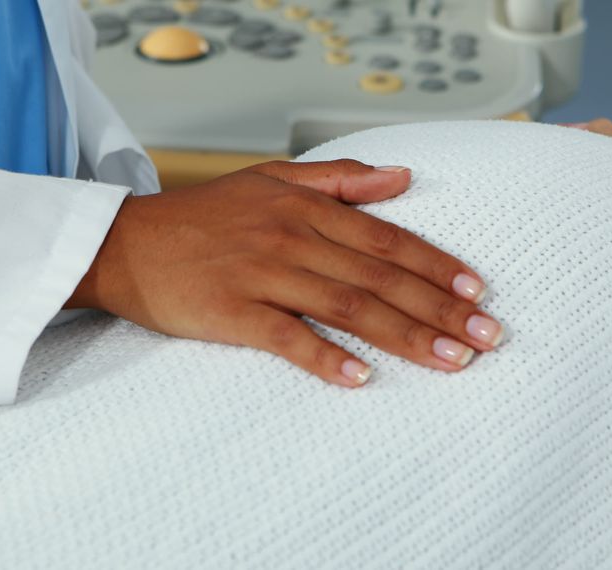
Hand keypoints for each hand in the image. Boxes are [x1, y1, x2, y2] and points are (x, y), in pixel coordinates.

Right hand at [66, 160, 503, 387]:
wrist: (124, 243)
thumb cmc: (203, 216)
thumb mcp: (271, 180)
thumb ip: (340, 180)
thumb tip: (402, 177)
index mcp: (306, 208)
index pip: (388, 239)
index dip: (438, 267)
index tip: (478, 292)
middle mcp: (292, 237)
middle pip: (381, 276)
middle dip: (441, 308)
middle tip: (487, 337)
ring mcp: (262, 274)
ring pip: (348, 306)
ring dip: (406, 335)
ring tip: (452, 360)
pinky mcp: (232, 312)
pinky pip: (287, 338)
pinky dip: (326, 357)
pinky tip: (363, 377)